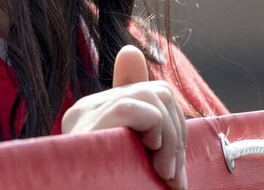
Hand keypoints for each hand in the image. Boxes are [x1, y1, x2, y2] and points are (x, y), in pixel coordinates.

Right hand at [61, 45, 186, 189]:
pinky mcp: (87, 125)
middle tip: (175, 177)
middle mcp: (87, 110)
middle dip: (178, 132)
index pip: (140, 87)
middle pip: (157, 92)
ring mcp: (84, 115)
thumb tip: (153, 88)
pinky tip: (152, 158)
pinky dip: (155, 130)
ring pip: (151, 95)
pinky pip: (132, 107)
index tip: (169, 150)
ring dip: (172, 136)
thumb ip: (150, 134)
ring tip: (166, 174)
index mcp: (96, 116)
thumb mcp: (136, 163)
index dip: (167, 107)